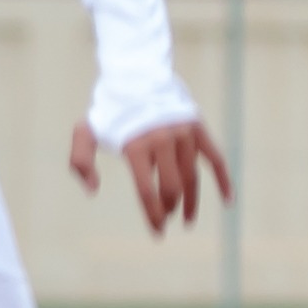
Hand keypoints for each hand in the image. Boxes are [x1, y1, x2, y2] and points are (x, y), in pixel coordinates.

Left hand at [76, 111, 232, 236]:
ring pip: (192, 176)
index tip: (158, 231)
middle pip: (172, 186)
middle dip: (170, 207)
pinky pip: (215, 158)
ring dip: (192, 201)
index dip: (154, 214)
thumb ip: (81, 160)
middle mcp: (162, 139)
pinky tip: (227, 200)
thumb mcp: (86, 131)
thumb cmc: (111, 111)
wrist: (136, 76)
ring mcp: (183, 133)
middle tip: (167, 216)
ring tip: (187, 219)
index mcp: (136, 145)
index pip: (148, 190)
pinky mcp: (198, 127)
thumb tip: (93, 190)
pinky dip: (223, 179)